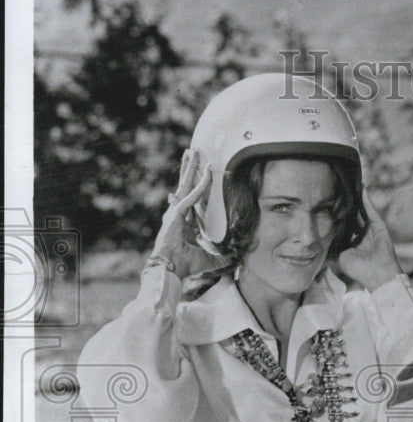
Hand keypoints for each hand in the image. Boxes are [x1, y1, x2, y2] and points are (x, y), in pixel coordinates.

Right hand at [150, 148, 216, 278]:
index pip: (190, 199)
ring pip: (185, 184)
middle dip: (189, 169)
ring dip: (191, 168)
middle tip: (193, 153)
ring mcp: (175, 212)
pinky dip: (201, 185)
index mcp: (183, 222)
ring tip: (193, 152)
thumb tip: (234, 259)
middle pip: (185, 186)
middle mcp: (177, 213)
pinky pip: (192, 196)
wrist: (170, 269)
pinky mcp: (177, 213)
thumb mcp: (208, 260)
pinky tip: (208, 173)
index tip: (198, 174)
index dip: (195, 186)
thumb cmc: (184, 266)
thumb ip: (221, 258)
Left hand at [337, 191, 401, 290]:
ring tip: (349, 186)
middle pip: (353, 216)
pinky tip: (362, 189)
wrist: (377, 274)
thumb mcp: (340, 257)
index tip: (327, 205)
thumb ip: (334, 245)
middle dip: (346, 205)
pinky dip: (367, 200)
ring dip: (356, 199)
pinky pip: (371, 211)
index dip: (336, 216)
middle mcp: (362, 235)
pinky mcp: (379, 226)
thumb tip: (323, 235)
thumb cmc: (358, 269)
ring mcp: (371, 230)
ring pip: (362, 211)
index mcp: (352, 243)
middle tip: (338, 191)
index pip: (343, 226)